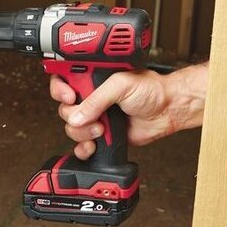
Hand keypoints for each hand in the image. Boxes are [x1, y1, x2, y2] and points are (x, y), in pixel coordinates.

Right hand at [49, 65, 208, 159]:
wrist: (167, 111)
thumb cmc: (150, 90)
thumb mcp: (121, 85)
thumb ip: (97, 99)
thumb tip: (77, 115)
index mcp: (92, 79)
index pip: (63, 81)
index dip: (60, 91)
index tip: (69, 98)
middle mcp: (91, 97)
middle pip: (65, 109)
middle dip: (74, 116)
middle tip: (92, 116)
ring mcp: (95, 116)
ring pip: (72, 128)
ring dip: (83, 132)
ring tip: (102, 129)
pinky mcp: (102, 135)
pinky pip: (82, 144)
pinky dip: (84, 148)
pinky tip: (93, 145)